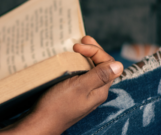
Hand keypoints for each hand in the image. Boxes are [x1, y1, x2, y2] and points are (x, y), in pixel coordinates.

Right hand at [0, 36, 122, 134]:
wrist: (41, 121)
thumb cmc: (57, 105)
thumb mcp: (79, 87)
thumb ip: (99, 76)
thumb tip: (119, 65)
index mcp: (100, 90)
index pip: (107, 63)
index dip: (94, 51)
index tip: (78, 46)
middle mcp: (95, 91)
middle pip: (101, 66)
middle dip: (93, 50)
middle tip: (83, 38)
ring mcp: (85, 92)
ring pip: (91, 69)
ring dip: (86, 56)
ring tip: (77, 46)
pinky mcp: (74, 93)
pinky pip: (82, 75)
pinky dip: (78, 64)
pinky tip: (71, 60)